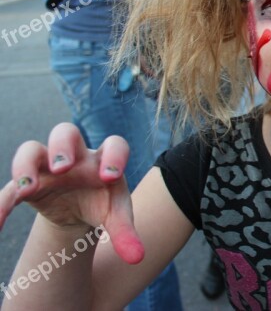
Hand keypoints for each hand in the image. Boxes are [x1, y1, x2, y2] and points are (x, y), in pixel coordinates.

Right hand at [0, 123, 144, 263]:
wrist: (79, 207)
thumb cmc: (102, 203)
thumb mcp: (116, 216)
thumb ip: (125, 233)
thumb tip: (137, 258)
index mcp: (104, 158)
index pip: (114, 145)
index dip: (113, 156)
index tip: (110, 176)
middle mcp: (76, 155)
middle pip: (66, 133)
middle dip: (63, 147)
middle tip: (62, 167)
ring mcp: (48, 165)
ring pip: (31, 150)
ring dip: (26, 166)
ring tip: (26, 188)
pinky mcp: (28, 182)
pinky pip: (10, 189)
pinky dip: (2, 204)